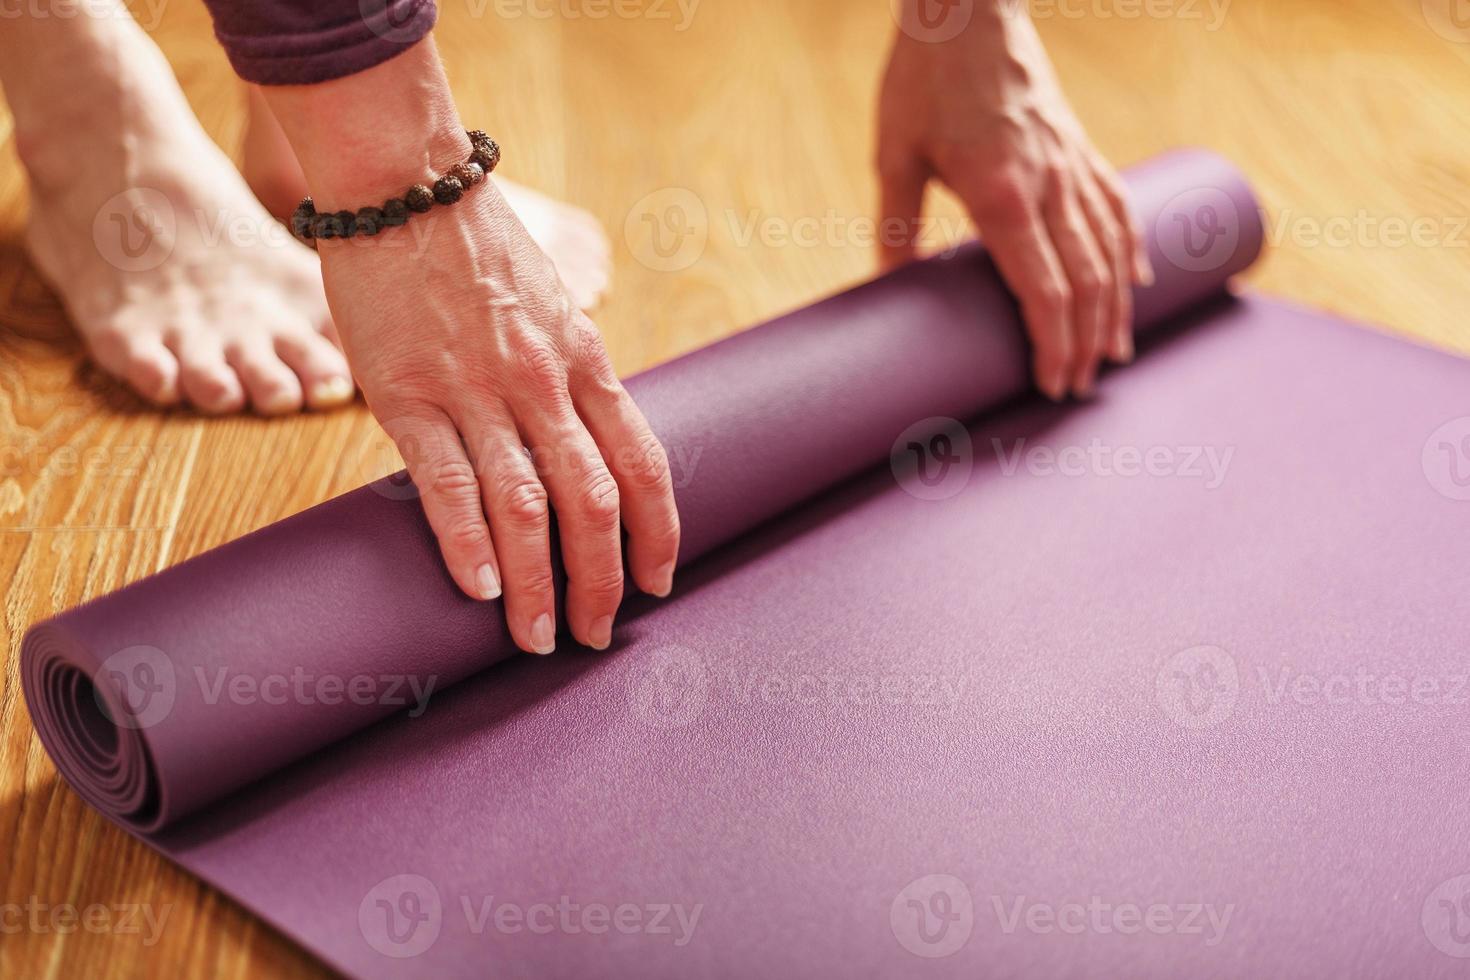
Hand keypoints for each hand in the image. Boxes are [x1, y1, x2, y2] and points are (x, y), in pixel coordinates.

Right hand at [266, 43, 679, 654]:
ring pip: (525, 508)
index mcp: (586, 362)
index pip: (643, 465)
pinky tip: (477, 591)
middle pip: (593, 503)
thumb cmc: (479, 252)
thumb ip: (570, 379)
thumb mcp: (554, 310)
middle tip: (598, 633)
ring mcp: (476, 391)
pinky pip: (446, 485)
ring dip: (537, 585)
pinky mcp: (408, 396)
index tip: (659, 583)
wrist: (406, 183)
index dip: (659, 534)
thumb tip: (581, 453)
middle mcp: (543, 382)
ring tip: (540, 638)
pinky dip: (467, 545)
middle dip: (603, 581)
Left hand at [877, 3, 1152, 398]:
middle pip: (1085, 283)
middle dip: (1083, 343)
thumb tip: (887, 284)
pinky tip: (1135, 279)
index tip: (1052, 384)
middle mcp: (1050, 185)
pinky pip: (1117, 205)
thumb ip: (894, 223)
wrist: (969, 6)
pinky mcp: (1080, 146)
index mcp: (1002, 196)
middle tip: (1078, 387)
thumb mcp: (895, 153)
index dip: (1052, 344)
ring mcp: (1073, 164)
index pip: (1044, 290)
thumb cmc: (923, 78)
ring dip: (1114, 309)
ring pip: (1110, 250)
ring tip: (1114, 354)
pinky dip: (1130, 248)